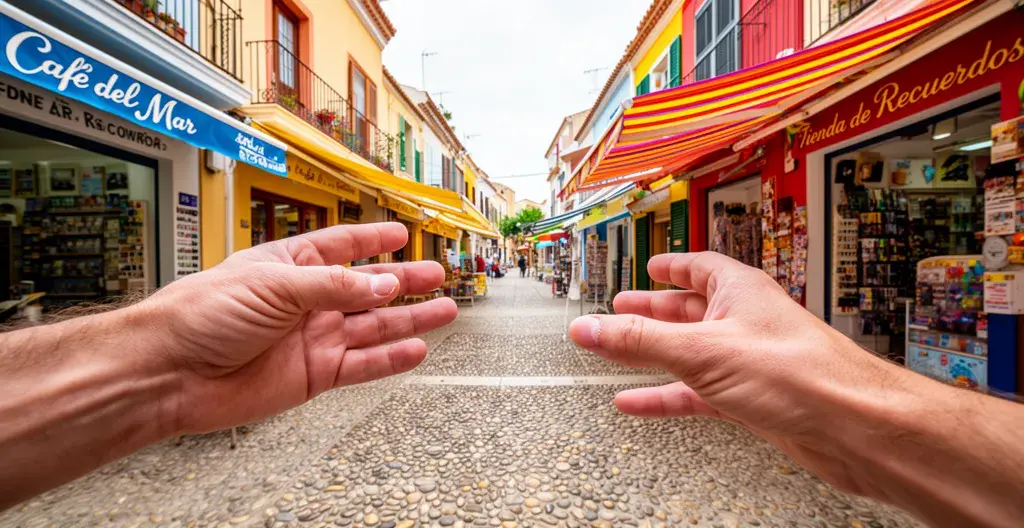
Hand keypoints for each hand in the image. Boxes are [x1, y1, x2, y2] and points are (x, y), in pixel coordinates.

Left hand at [140, 223, 456, 434]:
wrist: (171, 372)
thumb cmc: (202, 315)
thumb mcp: (274, 285)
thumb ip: (334, 286)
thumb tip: (384, 286)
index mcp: (291, 266)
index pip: (340, 246)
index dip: (371, 239)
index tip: (400, 233)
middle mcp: (306, 301)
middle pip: (367, 288)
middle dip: (404, 282)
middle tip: (437, 275)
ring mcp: (312, 339)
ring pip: (373, 327)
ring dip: (409, 320)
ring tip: (445, 311)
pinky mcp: (313, 375)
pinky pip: (363, 366)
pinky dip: (391, 359)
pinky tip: (416, 350)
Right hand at [568, 252, 919, 496]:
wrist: (852, 426)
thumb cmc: (800, 372)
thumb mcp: (702, 350)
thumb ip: (640, 341)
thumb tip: (588, 327)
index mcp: (738, 290)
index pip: (698, 266)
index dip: (670, 266)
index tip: (650, 266)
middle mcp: (744, 321)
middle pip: (689, 309)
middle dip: (654, 311)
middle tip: (623, 309)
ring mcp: (748, 361)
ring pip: (690, 353)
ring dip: (653, 355)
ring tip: (617, 354)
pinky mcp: (752, 399)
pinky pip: (697, 392)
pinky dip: (666, 396)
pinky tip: (639, 403)